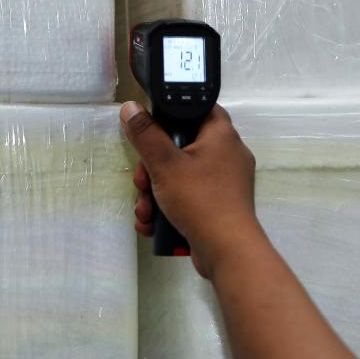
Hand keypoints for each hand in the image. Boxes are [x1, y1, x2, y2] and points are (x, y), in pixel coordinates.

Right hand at [120, 101, 261, 277]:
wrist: (227, 251)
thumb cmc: (200, 200)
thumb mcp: (164, 164)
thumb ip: (145, 134)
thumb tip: (131, 108)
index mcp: (221, 134)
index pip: (197, 108)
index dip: (172, 115)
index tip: (151, 130)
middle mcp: (228, 154)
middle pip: (182, 147)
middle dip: (153, 168)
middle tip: (143, 180)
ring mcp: (226, 182)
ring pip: (182, 176)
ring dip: (155, 193)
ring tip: (145, 209)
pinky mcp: (220, 206)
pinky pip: (190, 197)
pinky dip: (170, 208)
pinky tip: (153, 223)